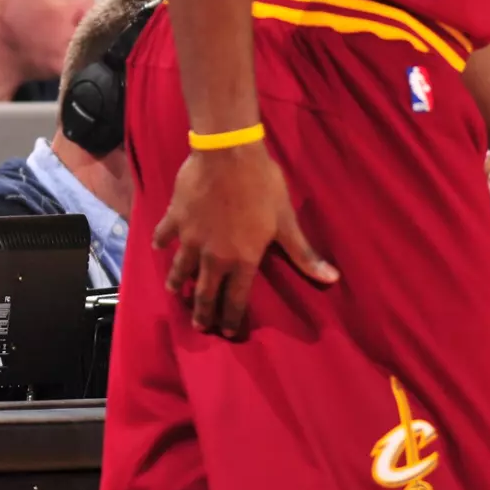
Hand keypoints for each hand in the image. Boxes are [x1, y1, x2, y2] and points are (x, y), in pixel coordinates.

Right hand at [156, 143, 336, 337]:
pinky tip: (157, 247)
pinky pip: (164, 235)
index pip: (235, 298)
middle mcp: (213, 256)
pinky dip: (161, 242)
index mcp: (242, 259)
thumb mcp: (286, 221)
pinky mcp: (175, 218)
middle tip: (199, 326)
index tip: (227, 333)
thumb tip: (332, 278)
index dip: (231, 318)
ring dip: (178, 282)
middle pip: (205, 291)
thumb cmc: (262, 187)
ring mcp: (190, 238)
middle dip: (202, 311)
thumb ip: (303, 253)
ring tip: (175, 292)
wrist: (227, 156)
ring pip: (180, 268)